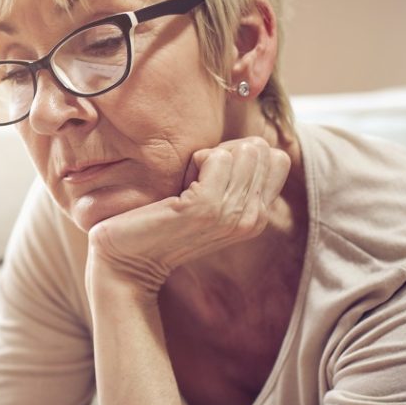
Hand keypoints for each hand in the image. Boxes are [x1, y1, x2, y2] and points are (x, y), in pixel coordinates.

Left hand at [86, 137, 290, 295]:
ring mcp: (232, 214)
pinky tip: (177, 191)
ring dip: (206, 158)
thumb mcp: (210, 200)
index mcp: (259, 215)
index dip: (241, 153)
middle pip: (259, 148)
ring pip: (242, 150)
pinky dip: (193, 162)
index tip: (212, 175)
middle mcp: (254, 218)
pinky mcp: (205, 208)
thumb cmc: (162, 223)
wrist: (128, 260)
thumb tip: (249, 143)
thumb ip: (236, 178)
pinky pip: (216, 156)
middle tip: (195, 181)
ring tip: (186, 188)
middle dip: (224, 152)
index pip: (277, 158)